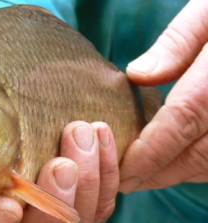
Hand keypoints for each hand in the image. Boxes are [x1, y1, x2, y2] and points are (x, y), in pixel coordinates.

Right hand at [0, 59, 118, 221]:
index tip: (7, 207)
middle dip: (50, 204)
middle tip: (64, 164)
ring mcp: (37, 202)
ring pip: (69, 219)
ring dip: (85, 185)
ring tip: (87, 134)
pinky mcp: (70, 188)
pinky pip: (96, 198)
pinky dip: (105, 174)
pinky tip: (102, 135)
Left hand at [120, 0, 207, 192]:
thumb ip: (176, 44)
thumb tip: (137, 75)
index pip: (181, 121)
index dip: (149, 151)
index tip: (122, 168)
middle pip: (197, 153)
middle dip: (157, 173)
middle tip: (125, 181)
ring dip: (176, 175)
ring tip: (144, 177)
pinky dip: (199, 167)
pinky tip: (176, 164)